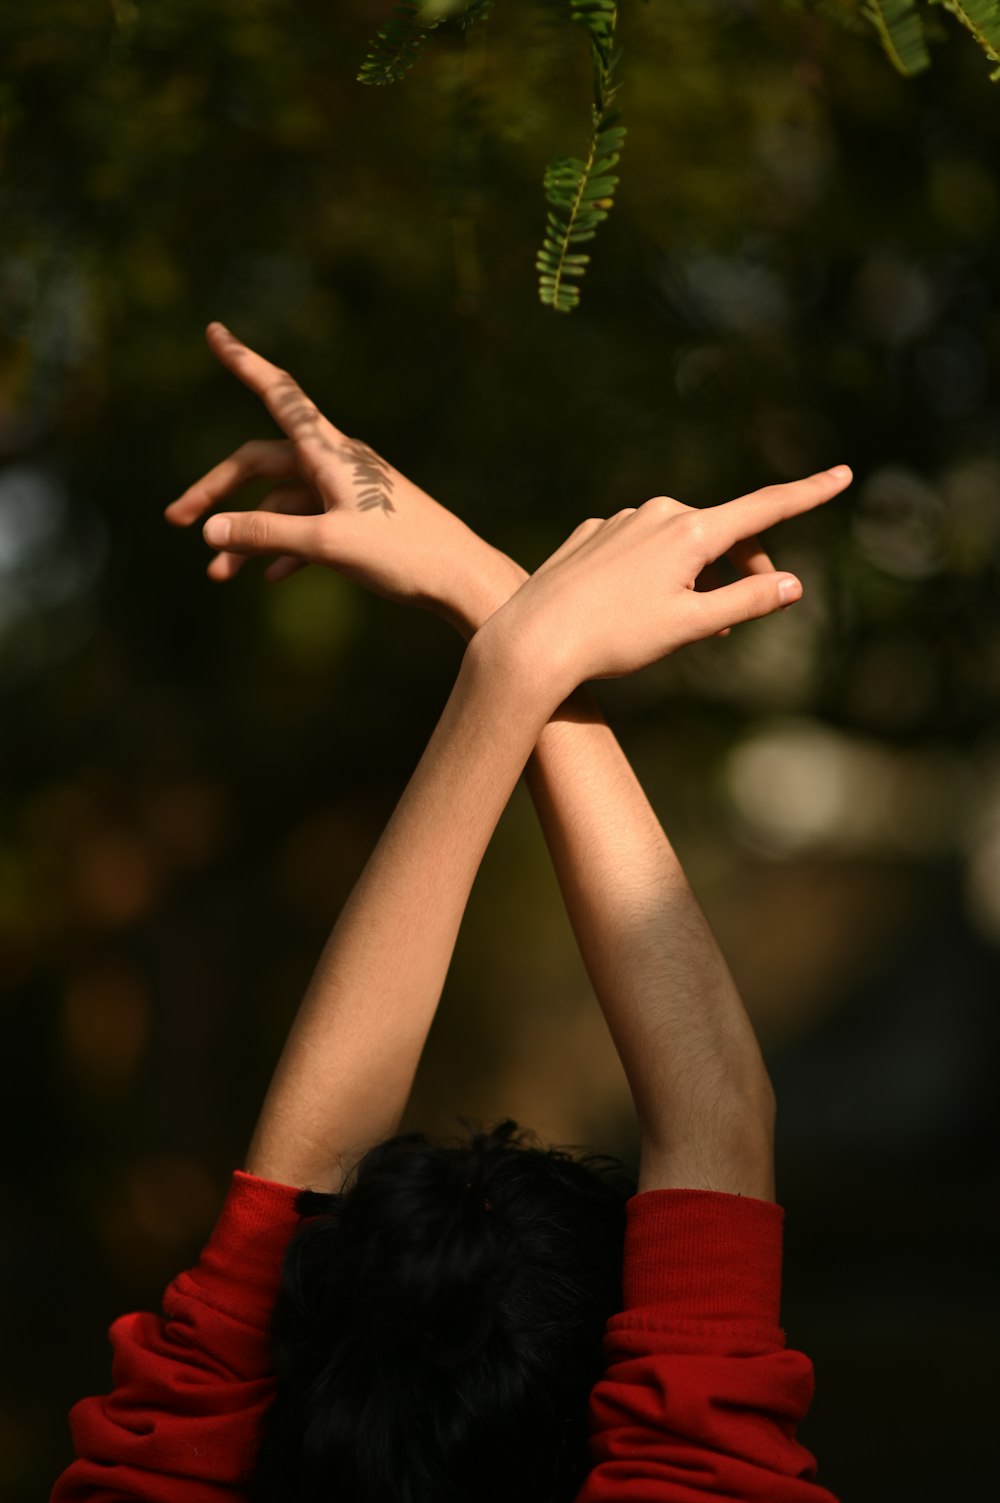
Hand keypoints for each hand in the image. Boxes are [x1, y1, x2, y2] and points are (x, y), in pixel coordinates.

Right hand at [164, 323, 521, 634]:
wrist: (462, 578)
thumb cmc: (404, 554)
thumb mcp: (327, 543)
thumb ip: (265, 534)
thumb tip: (208, 531)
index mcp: (330, 451)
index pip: (277, 394)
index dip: (243, 363)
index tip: (214, 332)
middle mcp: (336, 462)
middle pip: (261, 462)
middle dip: (217, 490)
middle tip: (175, 521)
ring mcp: (347, 491)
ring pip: (281, 502)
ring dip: (248, 535)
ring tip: (218, 576)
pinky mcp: (359, 520)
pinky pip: (308, 524)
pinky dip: (284, 547)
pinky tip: (268, 577)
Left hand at [480, 468, 850, 698]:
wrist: (533, 639)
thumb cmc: (615, 638)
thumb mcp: (692, 626)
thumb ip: (747, 602)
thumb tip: (793, 585)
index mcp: (692, 531)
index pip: (765, 508)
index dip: (807, 494)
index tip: (842, 475)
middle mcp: (659, 513)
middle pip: (723, 533)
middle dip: (742, 569)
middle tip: (738, 622)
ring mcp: (621, 521)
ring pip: (679, 543)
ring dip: (696, 575)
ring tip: (682, 625)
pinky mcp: (591, 535)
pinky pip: (639, 549)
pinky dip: (654, 573)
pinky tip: (631, 610)